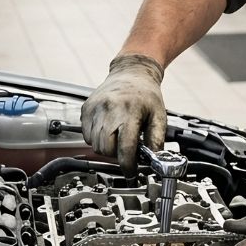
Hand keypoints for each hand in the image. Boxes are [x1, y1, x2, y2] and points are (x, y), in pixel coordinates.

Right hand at [81, 54, 166, 174]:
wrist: (132, 72)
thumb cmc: (146, 94)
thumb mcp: (159, 115)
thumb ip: (156, 139)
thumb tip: (154, 160)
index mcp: (129, 111)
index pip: (125, 148)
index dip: (128, 166)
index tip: (132, 173)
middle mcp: (109, 109)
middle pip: (105, 149)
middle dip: (116, 155)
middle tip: (126, 149)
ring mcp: (95, 108)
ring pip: (94, 144)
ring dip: (106, 147)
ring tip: (118, 136)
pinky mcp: (86, 109)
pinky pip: (86, 135)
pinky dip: (97, 138)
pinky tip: (108, 129)